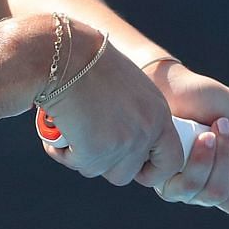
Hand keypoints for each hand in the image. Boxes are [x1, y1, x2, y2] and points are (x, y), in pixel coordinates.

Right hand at [34, 22, 183, 186]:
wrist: (65, 55)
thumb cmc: (89, 64)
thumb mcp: (127, 88)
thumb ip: (135, 116)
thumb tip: (126, 145)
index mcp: (158, 114)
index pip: (172, 160)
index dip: (152, 170)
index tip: (134, 168)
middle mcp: (146, 130)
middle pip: (128, 173)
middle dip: (105, 164)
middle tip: (87, 140)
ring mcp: (122, 143)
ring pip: (100, 171)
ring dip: (83, 157)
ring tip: (70, 131)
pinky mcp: (95, 150)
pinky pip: (77, 163)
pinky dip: (63, 152)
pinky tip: (57, 131)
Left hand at [134, 61, 228, 228]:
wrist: (175, 87)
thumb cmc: (214, 103)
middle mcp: (218, 190)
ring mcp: (192, 191)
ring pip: (216, 194)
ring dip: (223, 156)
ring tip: (219, 126)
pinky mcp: (168, 184)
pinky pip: (190, 186)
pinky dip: (202, 157)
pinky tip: (202, 136)